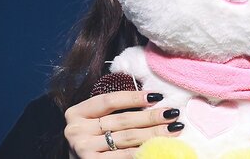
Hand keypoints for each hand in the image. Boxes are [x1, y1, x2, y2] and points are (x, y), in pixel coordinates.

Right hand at [64, 90, 183, 157]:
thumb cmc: (92, 134)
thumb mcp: (95, 118)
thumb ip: (114, 108)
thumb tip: (152, 98)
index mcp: (78, 112)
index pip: (110, 100)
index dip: (134, 97)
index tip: (157, 96)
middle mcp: (77, 131)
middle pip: (122, 121)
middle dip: (150, 117)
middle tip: (172, 113)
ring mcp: (83, 150)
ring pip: (126, 139)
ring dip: (153, 133)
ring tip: (172, 129)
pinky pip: (123, 157)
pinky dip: (142, 152)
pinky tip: (157, 147)